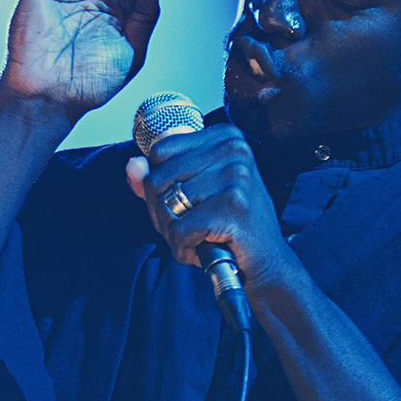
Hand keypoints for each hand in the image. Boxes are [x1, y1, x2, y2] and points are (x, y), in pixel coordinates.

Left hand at [125, 122, 297, 295]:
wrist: (268, 264)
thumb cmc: (230, 227)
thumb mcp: (193, 195)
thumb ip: (159, 178)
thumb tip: (131, 166)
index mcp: (224, 136)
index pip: (159, 151)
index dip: (158, 184)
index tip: (181, 204)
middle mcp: (233, 149)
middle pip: (157, 178)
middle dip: (162, 212)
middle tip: (189, 227)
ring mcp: (235, 176)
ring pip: (165, 204)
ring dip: (172, 232)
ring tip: (198, 237)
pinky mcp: (232, 207)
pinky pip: (179, 230)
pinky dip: (182, 248)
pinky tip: (202, 249)